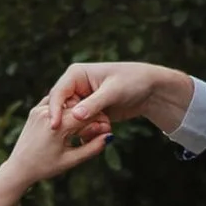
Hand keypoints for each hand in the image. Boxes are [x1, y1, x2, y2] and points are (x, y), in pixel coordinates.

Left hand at [0, 87, 111, 194]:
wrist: (18, 168)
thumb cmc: (45, 167)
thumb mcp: (71, 160)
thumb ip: (92, 148)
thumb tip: (110, 137)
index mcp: (56, 126)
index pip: (86, 116)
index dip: (101, 121)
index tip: (109, 129)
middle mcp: (47, 113)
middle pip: (78, 108)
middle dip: (92, 116)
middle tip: (102, 128)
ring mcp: (39, 109)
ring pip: (67, 104)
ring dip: (79, 111)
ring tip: (88, 124)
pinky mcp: (35, 110)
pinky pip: (57, 105)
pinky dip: (67, 109)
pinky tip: (73, 119)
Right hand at [48, 59, 192, 139]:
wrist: (151, 89)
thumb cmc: (133, 81)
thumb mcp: (113, 92)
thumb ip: (94, 104)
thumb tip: (75, 116)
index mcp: (76, 74)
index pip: (58, 93)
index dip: (55, 110)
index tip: (54, 127)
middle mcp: (75, 87)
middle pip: (63, 110)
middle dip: (74, 122)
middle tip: (92, 129)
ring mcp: (82, 100)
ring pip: (73, 120)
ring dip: (86, 127)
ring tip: (107, 125)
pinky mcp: (90, 112)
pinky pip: (83, 126)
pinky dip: (92, 130)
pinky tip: (107, 130)